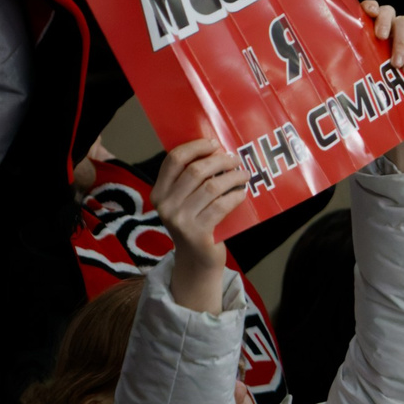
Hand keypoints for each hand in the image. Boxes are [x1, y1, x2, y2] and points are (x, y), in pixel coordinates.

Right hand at [151, 139, 245, 313]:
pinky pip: (221, 205)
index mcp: (159, 192)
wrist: (197, 260)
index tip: (214, 143)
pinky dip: (235, 196)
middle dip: (220, 161)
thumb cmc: (196, 222)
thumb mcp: (185, 200)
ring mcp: (180, 220)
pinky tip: (242, 193)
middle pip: (195, 170)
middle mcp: (165, 205)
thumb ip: (192, 179)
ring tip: (244, 175)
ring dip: (233, 177)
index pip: (174, 160)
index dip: (196, 147)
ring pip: (211, 187)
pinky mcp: (197, 233)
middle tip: (236, 160)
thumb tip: (217, 149)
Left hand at [360, 0, 403, 173]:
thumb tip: (320, 65)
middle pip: (389, 12)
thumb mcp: (360, 84)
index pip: (370, 13)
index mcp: (370, 38)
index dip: (369, 6)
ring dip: (400, 40)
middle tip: (380, 36)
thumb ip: (351, 69)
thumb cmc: (378, 103)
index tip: (365, 10)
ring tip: (394, 65)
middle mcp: (390, 36)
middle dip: (384, 19)